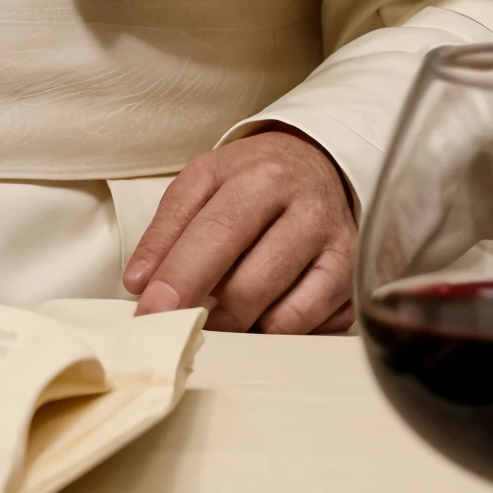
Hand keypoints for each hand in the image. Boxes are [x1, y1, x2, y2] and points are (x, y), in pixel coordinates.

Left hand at [123, 130, 355, 333]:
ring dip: (241, 327)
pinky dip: (279, 331)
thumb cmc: (251, 178)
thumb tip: (140, 283)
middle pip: (248, 281)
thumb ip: (167, 229)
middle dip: (208, 315)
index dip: (179, 277)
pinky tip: (261, 317)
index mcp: (256, 176)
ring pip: (280, 312)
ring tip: (220, 319)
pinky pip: (312, 324)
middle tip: (180, 327)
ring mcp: (332, 242)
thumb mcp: (203, 182)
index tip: (151, 311)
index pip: (214, 231)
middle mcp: (301, 206)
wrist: (317, 161)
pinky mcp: (352, 272)